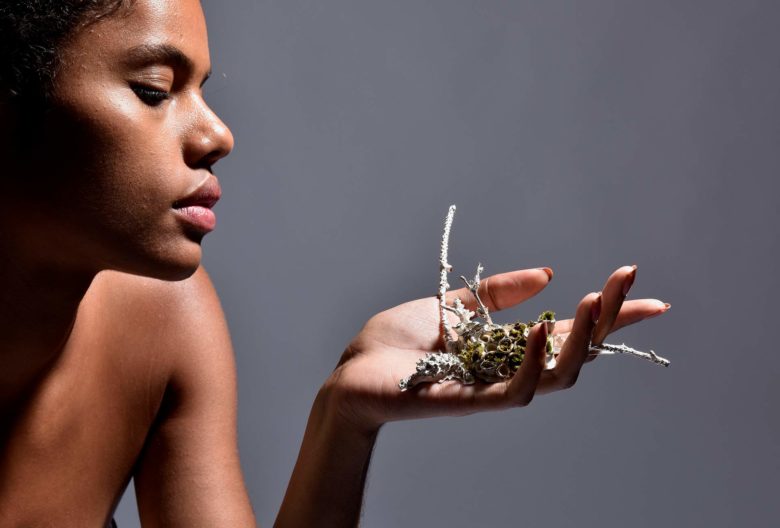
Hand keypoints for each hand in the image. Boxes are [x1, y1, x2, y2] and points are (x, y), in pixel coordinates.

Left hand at [324, 266, 667, 432]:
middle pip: (576, 352)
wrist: (352, 370)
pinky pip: (514, 392)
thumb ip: (497, 294)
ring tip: (596, 297)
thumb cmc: (397, 342)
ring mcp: (492, 388)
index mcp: (506, 347)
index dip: (609, 315)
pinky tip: (541, 329)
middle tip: (625, 278)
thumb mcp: (452, 305)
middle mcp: (509, 370)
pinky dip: (533, 364)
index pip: (569, 331)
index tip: (646, 289)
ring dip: (582, 339)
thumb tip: (549, 273)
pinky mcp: (468, 402)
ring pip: (558, 376)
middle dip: (607, 317)